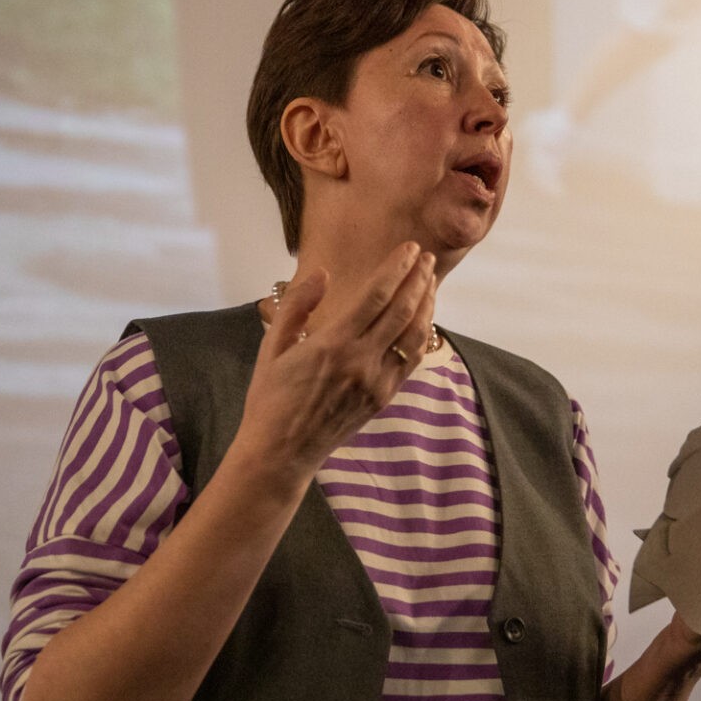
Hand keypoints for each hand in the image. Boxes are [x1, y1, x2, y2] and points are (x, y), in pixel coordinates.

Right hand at [233, 244, 438, 485]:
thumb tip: (322, 273)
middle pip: (403, 311)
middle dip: (418, 279)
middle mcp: (361, 360)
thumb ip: (297, 306)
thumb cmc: (270, 398)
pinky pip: (411, 361)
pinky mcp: (383, 398)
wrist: (282, 451)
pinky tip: (424, 320)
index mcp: (332, 343)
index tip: (411, 249)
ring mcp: (376, 382)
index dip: (397, 268)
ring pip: (414, 336)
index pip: (376, 296)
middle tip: (428, 257)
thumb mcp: (272, 347)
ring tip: (430, 282)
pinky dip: (422, 336)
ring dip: (426, 305)